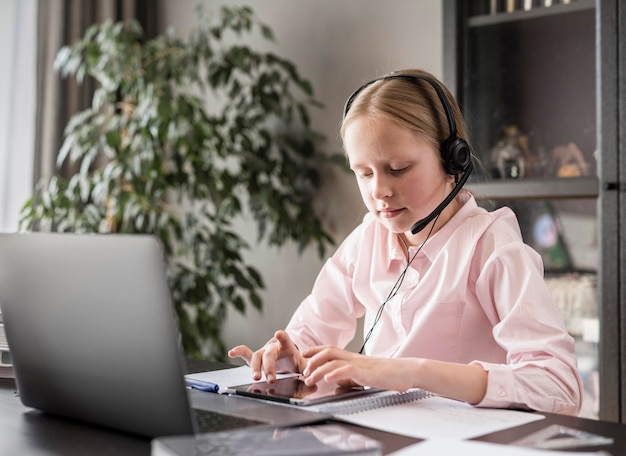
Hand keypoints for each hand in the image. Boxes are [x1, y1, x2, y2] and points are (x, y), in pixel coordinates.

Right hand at [228, 330, 304, 382]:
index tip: (279, 334)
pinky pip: (245, 353)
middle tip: (270, 379)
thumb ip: (309, 370)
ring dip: (255, 368)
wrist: (287, 359)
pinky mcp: (255, 358)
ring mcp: (263, 352)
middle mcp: (272, 348)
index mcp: (286, 347)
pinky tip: (231, 353)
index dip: (282, 337)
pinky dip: (238, 352)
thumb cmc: (294, 360)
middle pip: (269, 355)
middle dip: (269, 367)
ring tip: (255, 377)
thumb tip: (315, 380)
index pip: (284, 340)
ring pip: (256, 358)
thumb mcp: (303, 365)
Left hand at [301, 345, 415, 391]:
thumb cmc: (389, 375)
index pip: (331, 350)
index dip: (316, 350)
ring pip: (335, 361)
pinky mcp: (367, 372)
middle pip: (329, 351)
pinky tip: (329, 378)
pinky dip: (336, 373)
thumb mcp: (364, 377)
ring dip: (319, 369)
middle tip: (304, 371)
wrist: (407, 372)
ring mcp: (360, 364)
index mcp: (354, 358)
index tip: (304, 354)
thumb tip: (337, 384)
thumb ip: (350, 378)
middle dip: (313, 359)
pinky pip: (348, 370)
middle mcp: (355, 358)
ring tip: (310, 378)